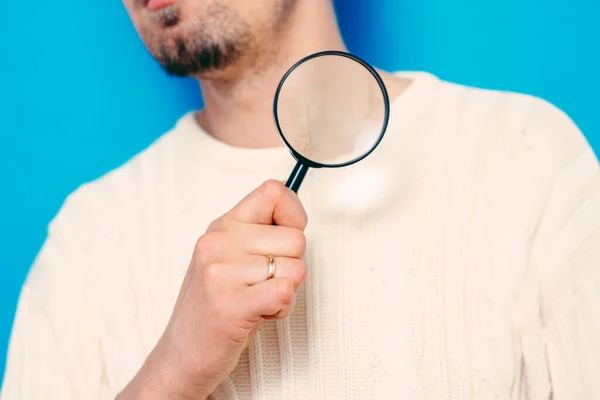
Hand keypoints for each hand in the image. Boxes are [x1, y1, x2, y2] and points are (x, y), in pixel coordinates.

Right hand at [118, 180, 307, 399]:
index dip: (293, 215)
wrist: (180, 356)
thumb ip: (256, 234)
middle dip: (291, 266)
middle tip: (262, 285)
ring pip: (296, 269)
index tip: (284, 240)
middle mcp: (218, 243)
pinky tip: (259, 314)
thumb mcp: (226, 258)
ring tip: (256, 301)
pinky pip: (285, 292)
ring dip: (286, 293)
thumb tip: (295, 216)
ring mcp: (221, 273)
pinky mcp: (230, 305)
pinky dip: (282, 308)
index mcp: (221, 226)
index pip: (274, 191)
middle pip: (296, 238)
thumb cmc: (212, 306)